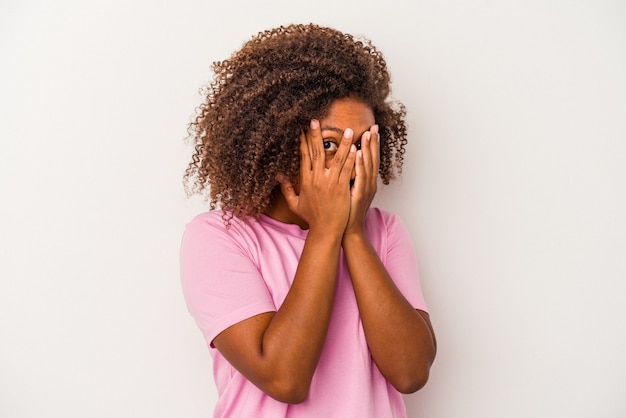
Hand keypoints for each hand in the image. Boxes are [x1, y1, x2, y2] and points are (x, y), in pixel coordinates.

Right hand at [280, 119, 356, 234]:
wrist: (325, 231)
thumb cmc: (312, 218)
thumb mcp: (295, 204)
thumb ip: (287, 189)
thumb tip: (279, 177)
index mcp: (306, 181)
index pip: (304, 157)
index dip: (303, 142)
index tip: (303, 130)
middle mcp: (316, 179)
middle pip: (316, 153)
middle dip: (316, 136)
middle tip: (315, 121)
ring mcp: (330, 183)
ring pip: (337, 159)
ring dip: (343, 144)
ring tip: (348, 131)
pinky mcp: (342, 188)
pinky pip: (347, 170)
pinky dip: (352, 159)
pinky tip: (356, 149)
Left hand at [345, 125, 379, 236]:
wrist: (348, 230)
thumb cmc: (345, 211)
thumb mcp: (347, 191)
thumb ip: (346, 177)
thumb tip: (342, 165)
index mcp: (366, 181)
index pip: (370, 159)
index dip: (371, 144)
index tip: (370, 129)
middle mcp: (369, 183)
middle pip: (372, 158)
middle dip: (373, 142)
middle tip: (373, 126)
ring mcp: (365, 188)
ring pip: (368, 164)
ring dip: (368, 148)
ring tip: (367, 133)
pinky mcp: (359, 193)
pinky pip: (360, 176)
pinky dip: (361, 163)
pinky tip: (359, 153)